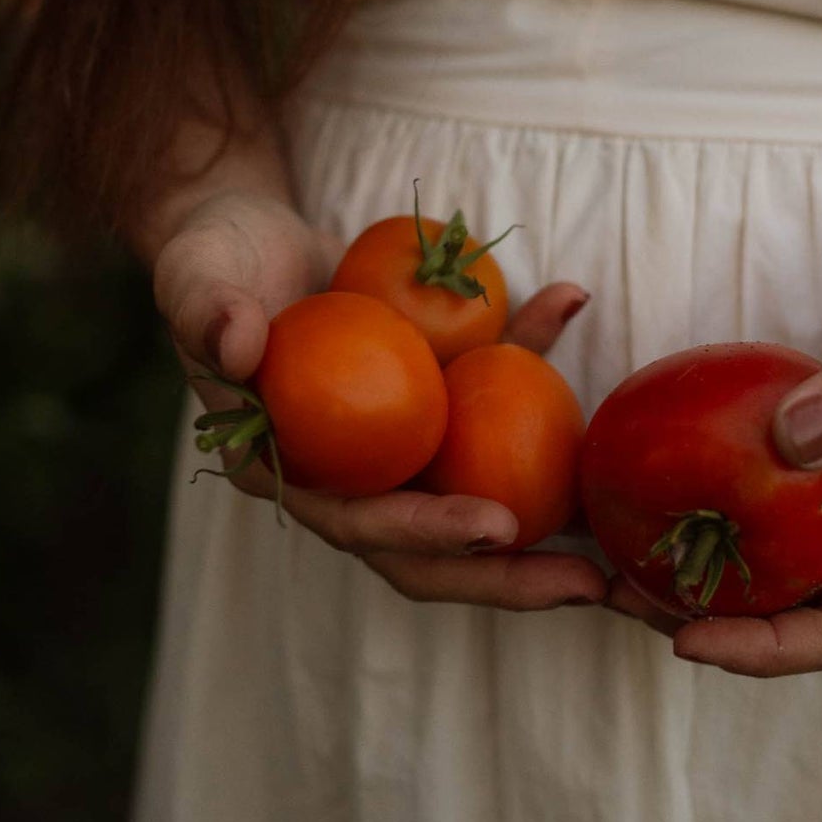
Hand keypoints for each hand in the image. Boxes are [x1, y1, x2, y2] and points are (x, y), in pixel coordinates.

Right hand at [152, 190, 603, 610]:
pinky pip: (493, 398)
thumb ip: (208, 311)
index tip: (495, 527)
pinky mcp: (429, 400)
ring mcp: (396, 444)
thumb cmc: (209, 264)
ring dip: (553, 519)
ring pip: (478, 495)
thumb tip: (237, 345)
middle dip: (511, 575)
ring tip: (626, 541)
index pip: (359, 524)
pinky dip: (531, 354)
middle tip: (591, 585)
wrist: (240, 235)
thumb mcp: (195, 279)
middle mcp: (349, 474)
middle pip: (433, 547)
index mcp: (288, 472)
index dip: (426, 533)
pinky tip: (567, 298)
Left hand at [606, 214, 821, 674]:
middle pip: (813, 617)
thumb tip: (790, 443)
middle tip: (620, 594)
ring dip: (718, 580)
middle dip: (722, 624)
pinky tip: (666, 492)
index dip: (773, 651)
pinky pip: (792, 516)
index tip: (688, 636)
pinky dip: (731, 518)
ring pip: (798, 573)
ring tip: (625, 560)